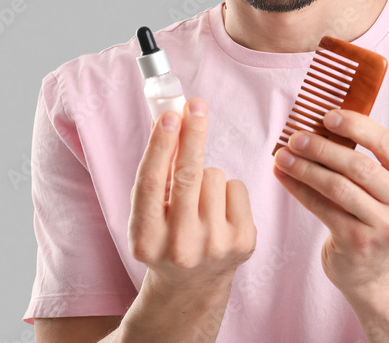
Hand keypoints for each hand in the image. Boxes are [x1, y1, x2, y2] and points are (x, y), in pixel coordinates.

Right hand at [129, 98, 256, 295]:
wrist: (193, 284)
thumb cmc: (167, 235)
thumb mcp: (149, 214)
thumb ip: (155, 173)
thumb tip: (166, 119)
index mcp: (145, 240)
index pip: (151, 184)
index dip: (161, 146)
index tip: (170, 116)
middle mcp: (179, 246)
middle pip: (187, 175)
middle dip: (192, 135)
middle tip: (196, 106)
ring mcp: (214, 246)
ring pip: (214, 176)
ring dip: (207, 176)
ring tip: (200, 201)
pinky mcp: (243, 242)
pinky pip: (236, 187)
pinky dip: (228, 190)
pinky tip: (220, 212)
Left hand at [272, 109, 388, 291]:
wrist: (377, 272)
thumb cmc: (375, 217)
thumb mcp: (387, 189)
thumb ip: (369, 160)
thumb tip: (322, 126)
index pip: (388, 144)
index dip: (357, 126)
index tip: (327, 116)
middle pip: (360, 166)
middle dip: (323, 148)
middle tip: (296, 137)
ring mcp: (385, 227)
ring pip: (338, 187)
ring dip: (306, 168)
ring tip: (283, 156)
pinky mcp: (358, 243)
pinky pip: (323, 208)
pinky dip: (300, 189)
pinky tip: (283, 176)